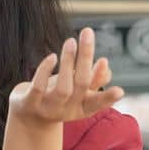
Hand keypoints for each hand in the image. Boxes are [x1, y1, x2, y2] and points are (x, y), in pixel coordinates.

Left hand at [8, 27, 124, 126]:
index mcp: (82, 108)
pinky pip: (38, 87)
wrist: (28, 117)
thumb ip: (92, 79)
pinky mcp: (30, 103)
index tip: (120, 90)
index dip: (108, 98)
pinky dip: (46, 70)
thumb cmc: (57, 98)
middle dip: (85, 57)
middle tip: (88, 32)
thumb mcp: (76, 90)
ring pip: (63, 88)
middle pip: (81, 84)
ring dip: (68, 61)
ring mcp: (48, 108)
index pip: (97, 103)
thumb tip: (104, 64)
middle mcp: (67, 110)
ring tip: (71, 41)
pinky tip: (53, 56)